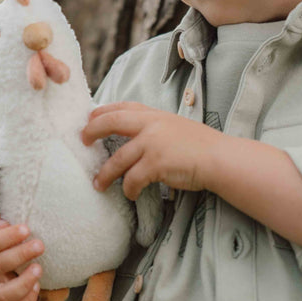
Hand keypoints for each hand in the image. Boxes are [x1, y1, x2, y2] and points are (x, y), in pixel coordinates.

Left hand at [81, 101, 223, 199]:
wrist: (219, 158)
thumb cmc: (199, 146)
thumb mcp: (173, 125)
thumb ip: (153, 127)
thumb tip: (133, 137)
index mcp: (154, 114)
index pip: (122, 106)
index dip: (103, 111)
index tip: (90, 118)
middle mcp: (150, 124)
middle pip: (111, 122)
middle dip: (92, 131)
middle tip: (82, 140)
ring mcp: (152, 143)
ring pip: (117, 159)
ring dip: (105, 174)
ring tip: (98, 183)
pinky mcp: (156, 163)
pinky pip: (133, 178)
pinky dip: (128, 188)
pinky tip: (129, 194)